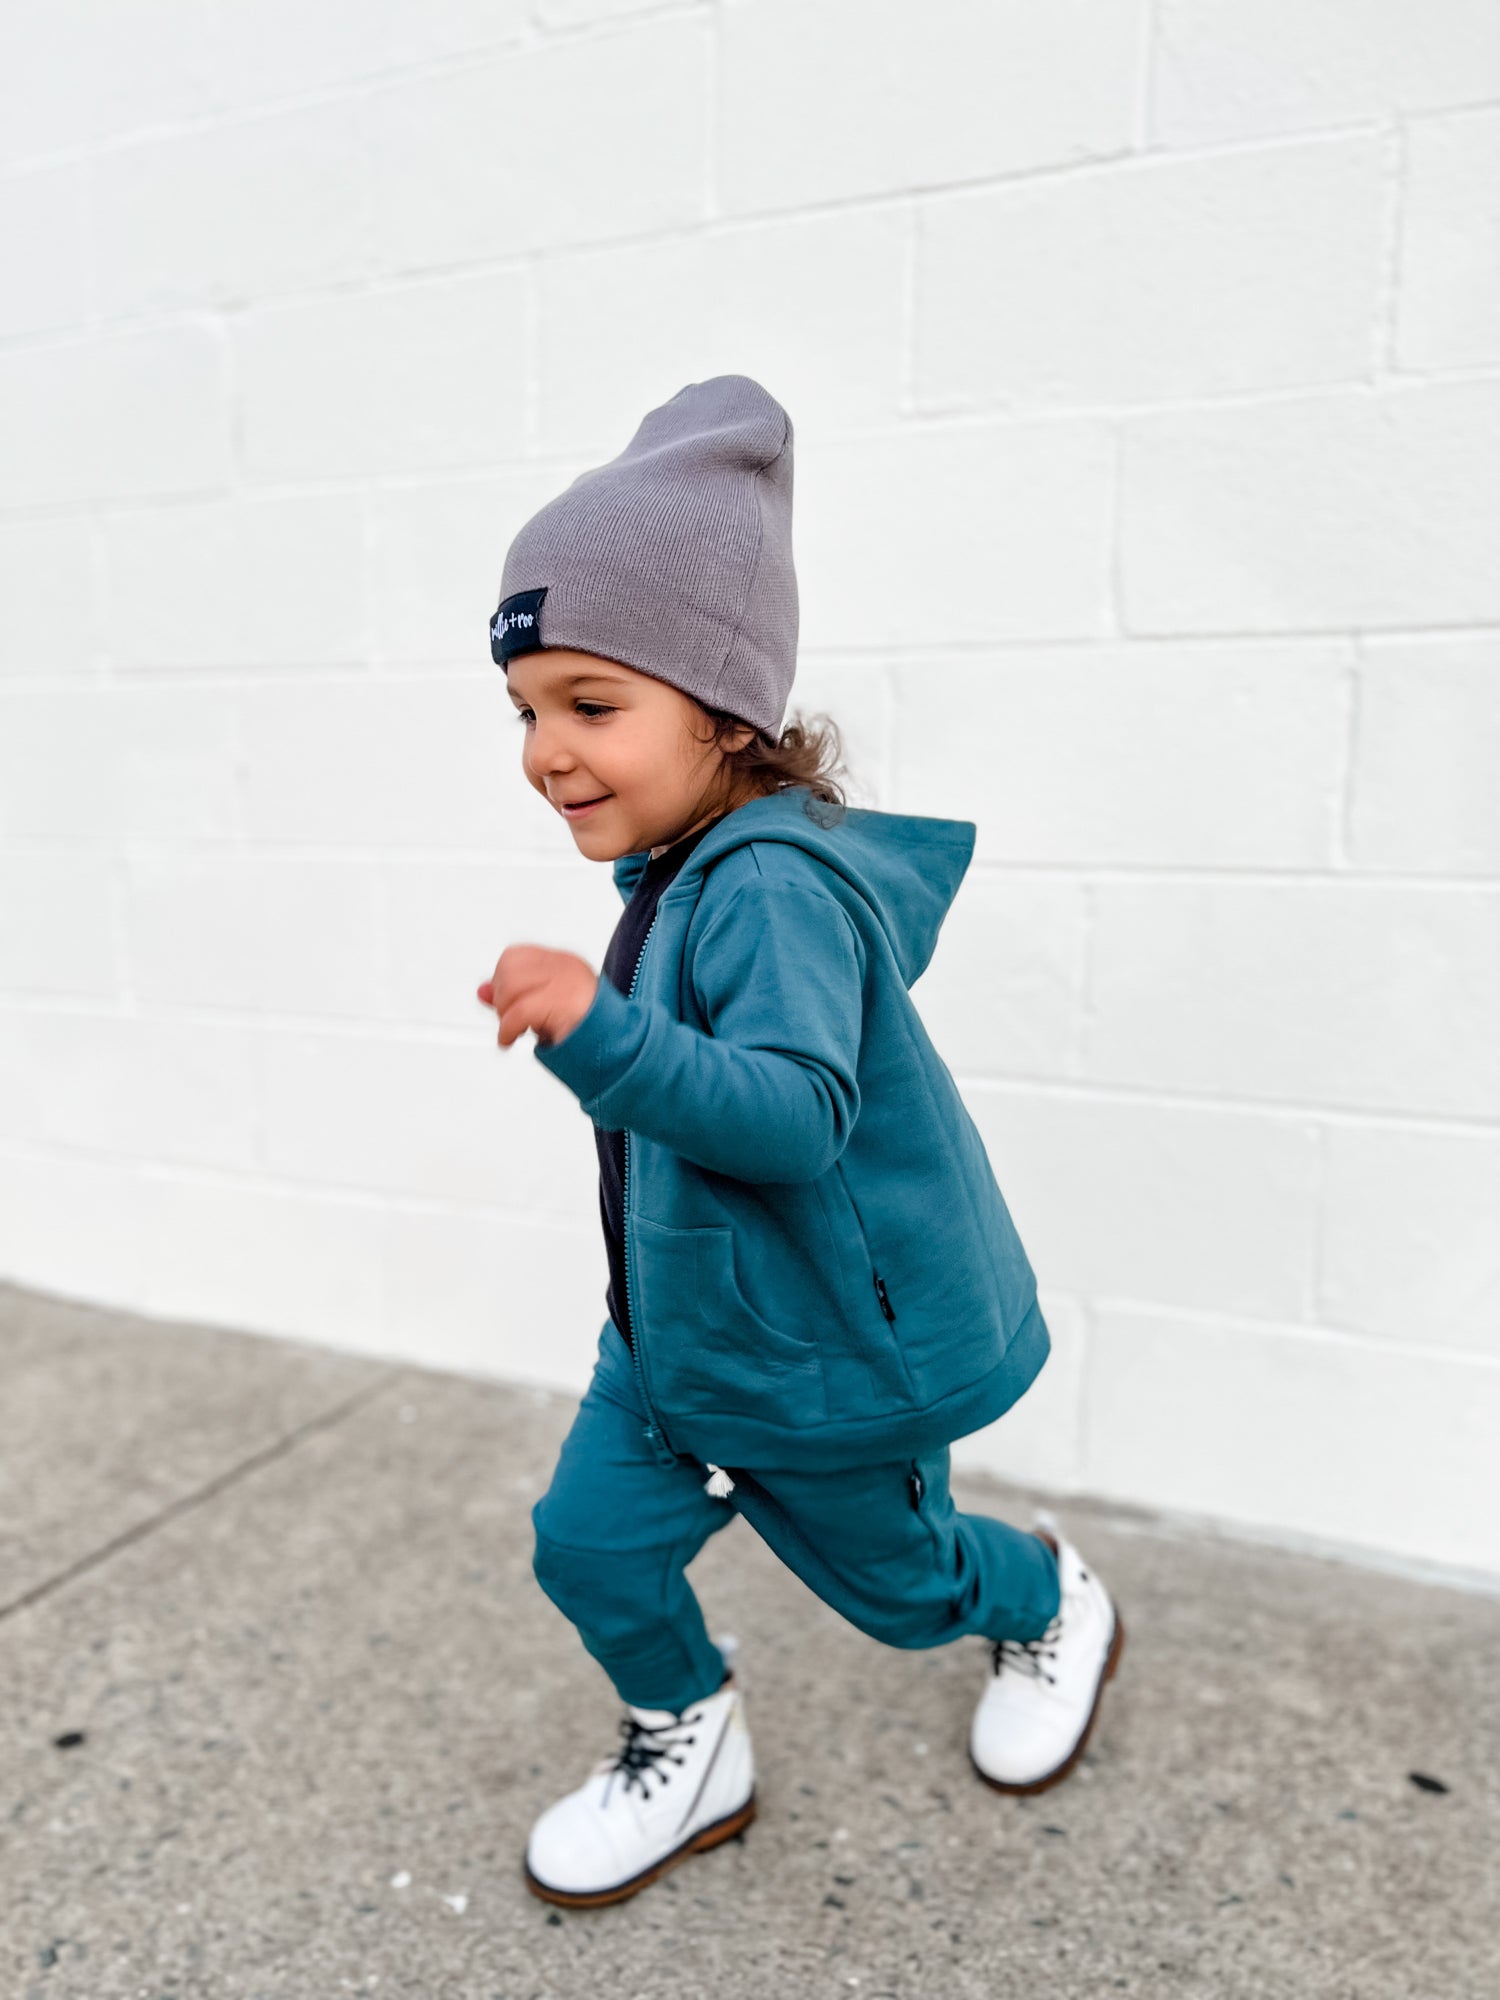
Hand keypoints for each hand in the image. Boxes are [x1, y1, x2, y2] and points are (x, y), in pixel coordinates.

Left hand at [477, 945, 599, 1048]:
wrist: (619, 1047)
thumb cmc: (584, 1031)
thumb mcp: (543, 1009)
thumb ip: (513, 997)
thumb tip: (483, 991)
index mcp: (562, 963)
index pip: (516, 957)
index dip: (501, 981)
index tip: (503, 1004)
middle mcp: (565, 967)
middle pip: (509, 966)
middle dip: (501, 997)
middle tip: (510, 1019)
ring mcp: (566, 982)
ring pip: (511, 986)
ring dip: (504, 1015)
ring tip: (515, 1030)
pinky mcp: (563, 1002)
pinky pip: (518, 1011)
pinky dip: (506, 1030)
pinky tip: (510, 1039)